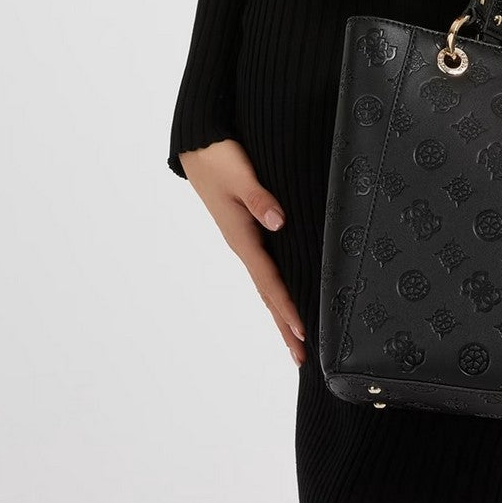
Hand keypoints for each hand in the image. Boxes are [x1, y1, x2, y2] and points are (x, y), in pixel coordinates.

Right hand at [178, 138, 307, 366]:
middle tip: (302, 358)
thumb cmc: (219, 157)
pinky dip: (275, 288)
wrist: (198, 144)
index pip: (269, 281)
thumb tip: (279, 222)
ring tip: (296, 339)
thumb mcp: (240, 175)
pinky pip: (264, 267)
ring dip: (280, 311)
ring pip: (266, 283)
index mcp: (241, 237)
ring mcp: (243, 239)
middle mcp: (243, 243)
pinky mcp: (245, 229)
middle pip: (267, 292)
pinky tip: (284, 295)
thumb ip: (260, 198)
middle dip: (284, 324)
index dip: (287, 307)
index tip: (303, 332)